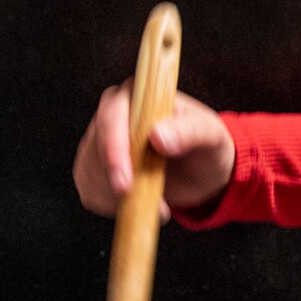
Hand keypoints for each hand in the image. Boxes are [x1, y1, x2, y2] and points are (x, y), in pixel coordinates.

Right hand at [72, 80, 235, 219]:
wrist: (202, 175)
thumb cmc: (206, 147)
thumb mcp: (210, 136)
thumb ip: (189, 131)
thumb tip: (158, 136)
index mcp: (140, 95)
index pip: (114, 114)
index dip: (115, 147)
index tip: (125, 179)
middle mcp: (114, 113)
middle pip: (96, 145)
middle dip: (113, 177)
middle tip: (133, 199)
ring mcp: (101, 140)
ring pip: (91, 170)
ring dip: (115, 195)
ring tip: (154, 202)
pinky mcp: (96, 167)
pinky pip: (90, 188)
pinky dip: (109, 204)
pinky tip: (136, 205)